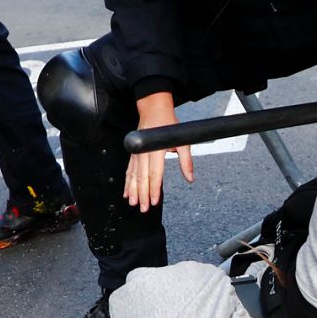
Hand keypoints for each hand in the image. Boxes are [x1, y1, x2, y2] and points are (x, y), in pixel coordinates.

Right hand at [125, 92, 193, 212]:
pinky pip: (129, 171)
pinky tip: (126, 192)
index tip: (154, 201)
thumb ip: (186, 161)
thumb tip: (190, 178)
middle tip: (143, 208)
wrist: (153, 109)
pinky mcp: (133, 154)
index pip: (155, 175)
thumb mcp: (182, 141)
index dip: (154, 189)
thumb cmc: (167, 124)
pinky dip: (127, 182)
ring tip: (133, 203)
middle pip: (142, 178)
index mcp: (156, 151)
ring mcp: (136, 154)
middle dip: (142, 195)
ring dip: (133, 191)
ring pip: (133, 176)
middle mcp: (144, 153)